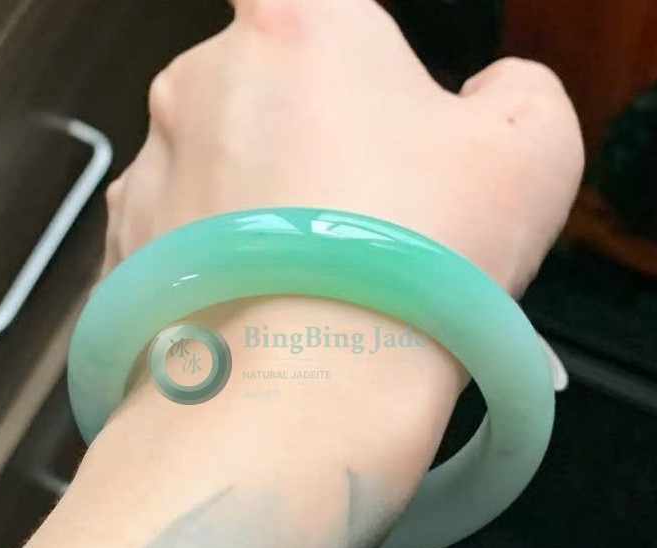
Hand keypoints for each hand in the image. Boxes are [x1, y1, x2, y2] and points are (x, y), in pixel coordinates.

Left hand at [104, 0, 583, 295]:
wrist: (306, 399)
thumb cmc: (417, 263)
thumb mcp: (532, 150)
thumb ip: (517, 91)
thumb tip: (487, 96)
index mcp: (298, 22)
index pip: (328, 15)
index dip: (368, 76)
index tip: (389, 131)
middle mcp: (199, 82)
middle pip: (277, 100)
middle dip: (324, 151)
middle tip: (372, 229)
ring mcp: (150, 171)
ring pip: (228, 177)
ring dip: (271, 216)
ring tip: (320, 286)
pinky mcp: (124, 252)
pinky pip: (189, 244)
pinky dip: (226, 269)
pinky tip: (268, 313)